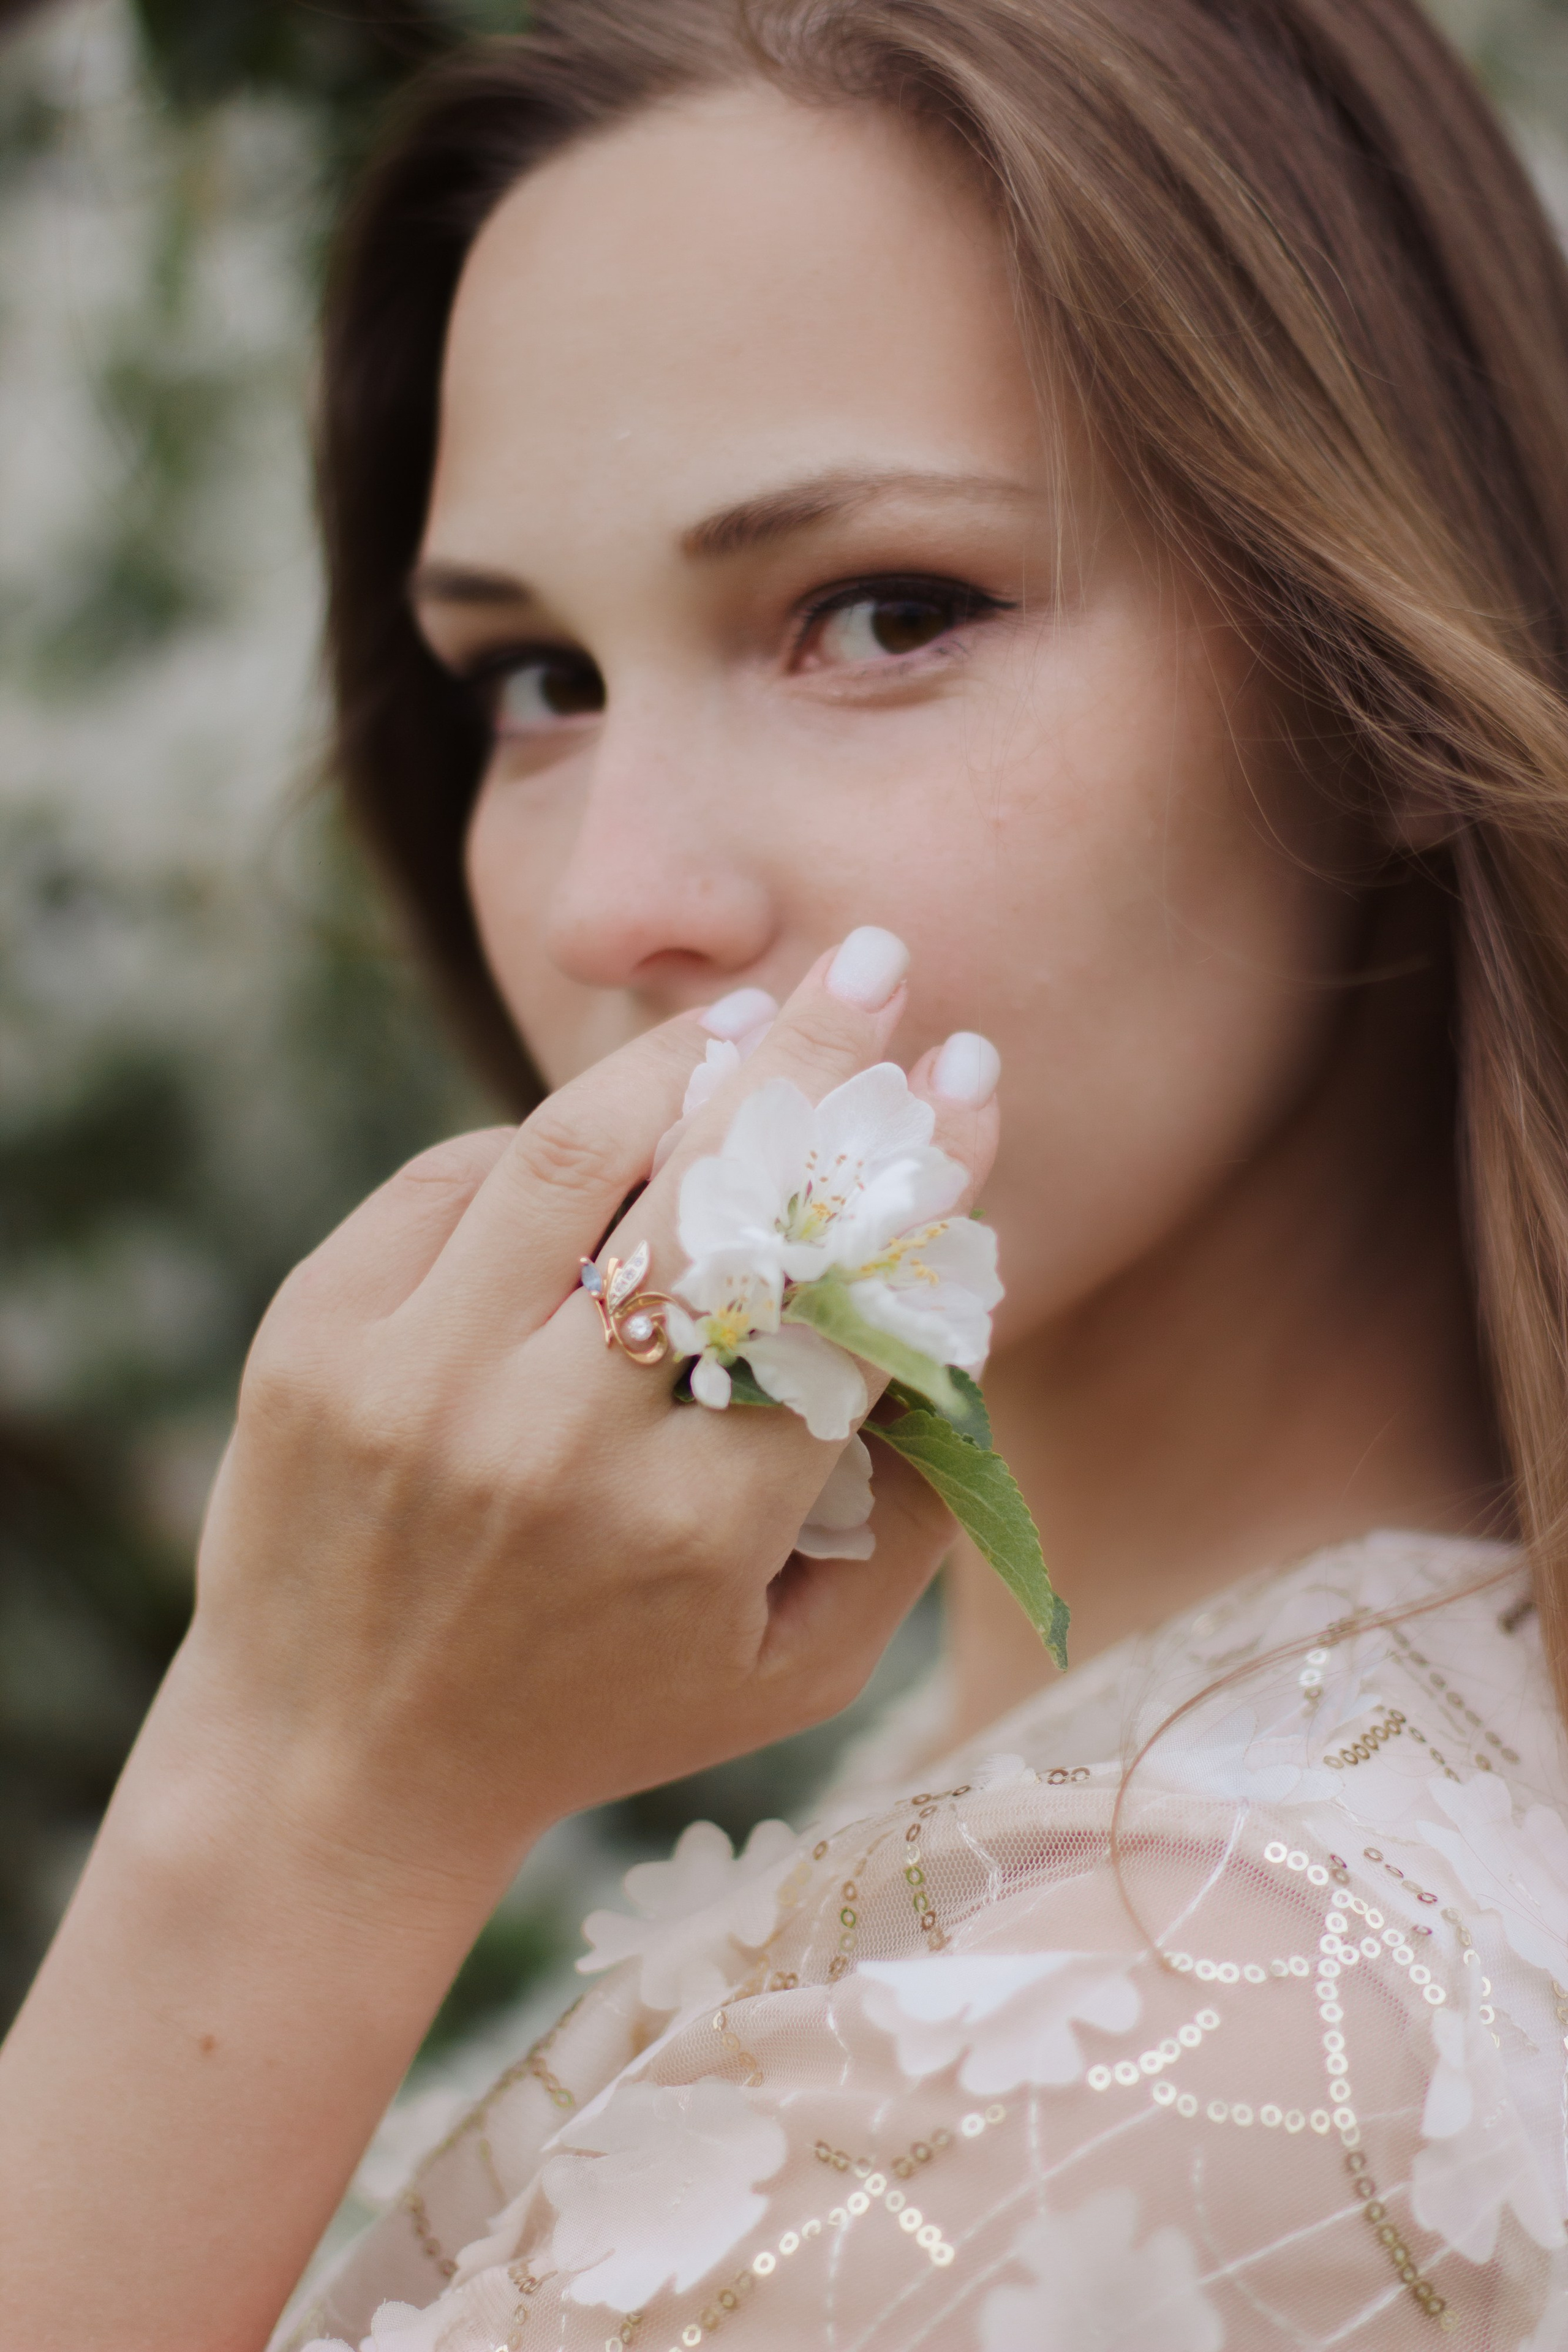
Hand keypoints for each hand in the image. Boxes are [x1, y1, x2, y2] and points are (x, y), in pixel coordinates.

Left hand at [179, 930, 999, 1903]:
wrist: (338, 1765)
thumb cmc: (600, 1710)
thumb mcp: (791, 1669)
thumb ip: (902, 1519)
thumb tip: (951, 1329)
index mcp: (690, 1532)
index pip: (838, 1300)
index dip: (918, 1174)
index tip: (970, 1077)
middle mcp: (550, 1444)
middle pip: (711, 1196)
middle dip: (814, 1062)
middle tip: (874, 964)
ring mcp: (416, 1380)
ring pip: (568, 1153)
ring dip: (673, 1063)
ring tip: (742, 1019)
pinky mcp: (316, 1336)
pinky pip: (451, 1180)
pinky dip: (538, 1144)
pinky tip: (602, 1136)